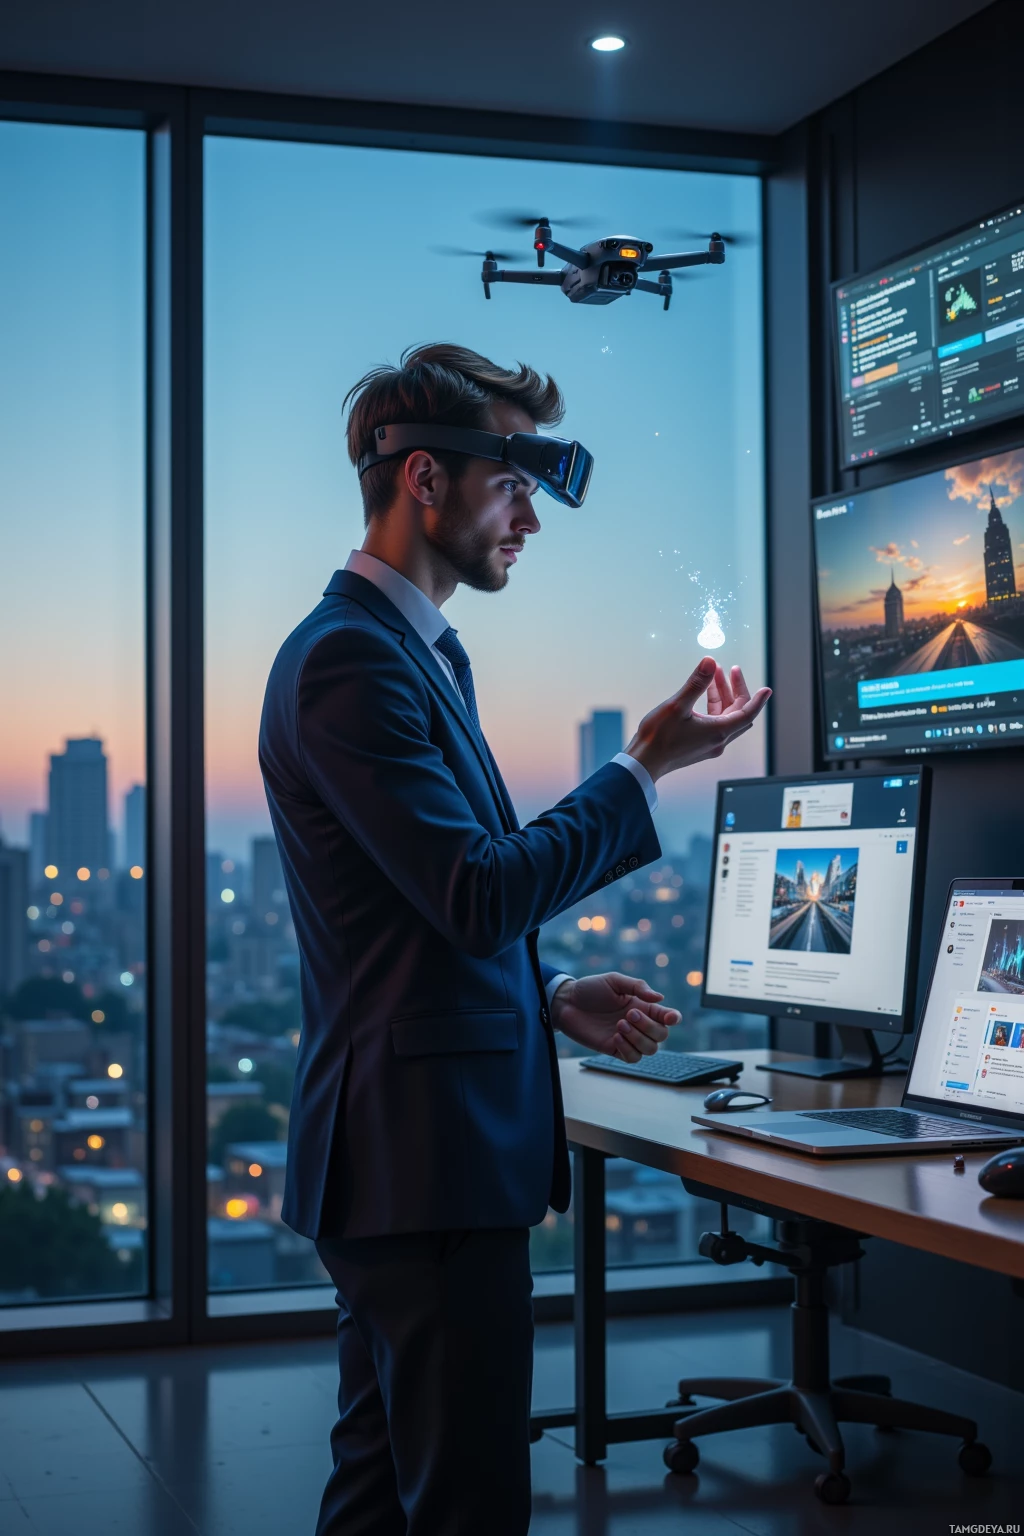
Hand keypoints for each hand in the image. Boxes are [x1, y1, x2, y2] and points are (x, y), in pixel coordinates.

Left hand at [551, 973, 680, 1062]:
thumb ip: (638, 987)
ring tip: (619, 1025)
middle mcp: (639, 1023)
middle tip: (628, 1014)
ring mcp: (628, 1038)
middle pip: (661, 1035)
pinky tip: (615, 1037)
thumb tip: (660, 997)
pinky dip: (628, 1049)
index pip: (667, 1016)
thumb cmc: (590, 989)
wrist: (566, 1003)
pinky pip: (633, 1058)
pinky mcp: (615, 1049)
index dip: (673, 1018)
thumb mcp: (614, 980)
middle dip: (648, 1026)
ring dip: (638, 1038)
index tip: (669, 1017)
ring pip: (650, 1049)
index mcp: (643, 1005)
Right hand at [626, 658, 769, 782]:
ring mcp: (709, 745)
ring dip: (722, 696)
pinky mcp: (699, 746)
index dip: (758, 700)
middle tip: (729, 670)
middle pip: (738, 713)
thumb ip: (695, 683)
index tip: (767, 689)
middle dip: (736, 690)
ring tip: (712, 676)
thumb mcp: (677, 705)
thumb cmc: (658, 738)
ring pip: (726, 717)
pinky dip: (714, 707)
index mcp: (718, 731)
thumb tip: (709, 662)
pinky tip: (702, 695)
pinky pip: (716, 723)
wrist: (643, 762)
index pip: (748, 713)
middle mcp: (718, 740)